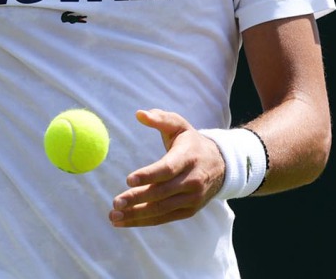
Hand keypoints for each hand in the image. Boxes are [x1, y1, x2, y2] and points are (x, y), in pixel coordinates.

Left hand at [108, 109, 225, 227]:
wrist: (221, 165)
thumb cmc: (191, 143)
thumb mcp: (180, 126)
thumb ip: (160, 119)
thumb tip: (139, 114)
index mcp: (188, 157)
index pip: (167, 169)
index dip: (148, 175)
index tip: (128, 180)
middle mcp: (193, 180)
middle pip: (162, 192)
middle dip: (137, 198)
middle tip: (116, 202)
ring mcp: (192, 197)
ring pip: (161, 209)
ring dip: (136, 214)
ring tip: (114, 216)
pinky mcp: (189, 210)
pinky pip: (164, 218)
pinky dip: (144, 221)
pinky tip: (125, 221)